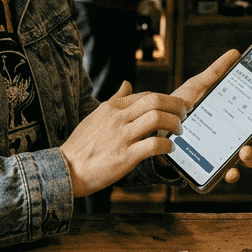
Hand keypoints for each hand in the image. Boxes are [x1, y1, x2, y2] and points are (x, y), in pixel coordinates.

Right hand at [60, 81, 185, 197]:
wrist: (67, 169)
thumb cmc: (81, 144)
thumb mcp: (96, 115)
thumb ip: (114, 99)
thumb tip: (126, 82)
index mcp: (112, 107)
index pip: (146, 95)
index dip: (166, 99)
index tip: (177, 107)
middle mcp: (118, 118)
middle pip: (155, 101)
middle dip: (176, 105)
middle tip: (185, 114)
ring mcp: (121, 137)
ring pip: (157, 119)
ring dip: (174, 123)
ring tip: (179, 131)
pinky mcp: (125, 157)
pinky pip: (153, 145)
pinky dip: (167, 146)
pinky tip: (169, 149)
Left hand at [171, 50, 251, 184]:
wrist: (156, 127)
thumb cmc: (181, 107)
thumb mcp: (198, 87)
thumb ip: (215, 73)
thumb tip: (234, 53)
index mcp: (238, 114)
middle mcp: (238, 133)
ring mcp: (227, 150)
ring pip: (251, 157)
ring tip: (244, 151)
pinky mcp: (213, 165)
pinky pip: (228, 173)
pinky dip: (231, 174)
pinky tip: (229, 171)